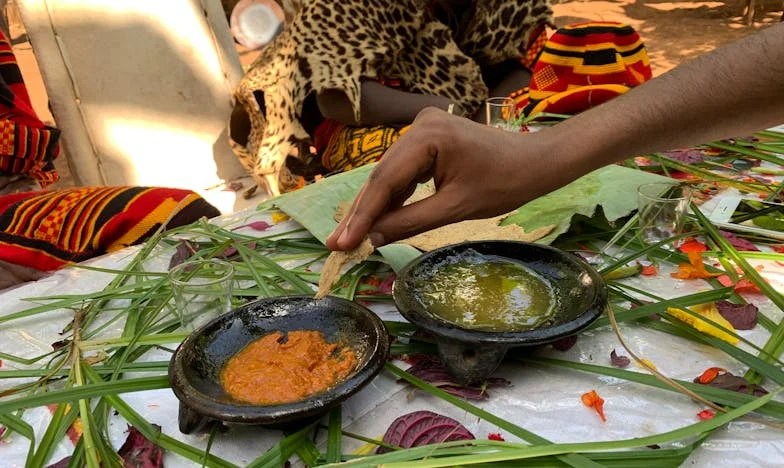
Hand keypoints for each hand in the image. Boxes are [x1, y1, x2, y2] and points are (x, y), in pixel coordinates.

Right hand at [326, 108, 583, 250]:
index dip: (362, 216)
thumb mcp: (455, 209)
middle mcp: (419, 124)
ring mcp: (423, 127)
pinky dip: (394, 194)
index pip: (386, 181)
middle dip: (362, 212)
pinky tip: (378, 218)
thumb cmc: (504, 185)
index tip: (341, 243)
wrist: (536, 162)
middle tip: (336, 243)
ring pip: (390, 173)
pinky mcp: (428, 136)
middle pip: (382, 175)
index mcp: (429, 136)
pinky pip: (404, 168)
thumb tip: (372, 239)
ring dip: (375, 205)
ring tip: (351, 236)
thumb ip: (410, 223)